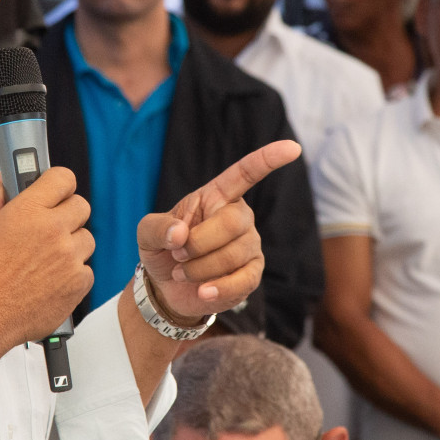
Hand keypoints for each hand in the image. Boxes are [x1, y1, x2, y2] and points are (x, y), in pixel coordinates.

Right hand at [0, 167, 95, 351]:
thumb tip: (4, 182)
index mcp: (28, 212)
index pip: (63, 179)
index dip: (57, 184)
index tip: (51, 191)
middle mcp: (54, 233)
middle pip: (81, 206)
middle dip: (64, 212)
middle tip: (46, 225)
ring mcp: (69, 260)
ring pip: (86, 239)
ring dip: (70, 243)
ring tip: (45, 257)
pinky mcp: (77, 286)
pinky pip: (87, 270)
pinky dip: (73, 273)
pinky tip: (49, 279)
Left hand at [136, 140, 300, 323]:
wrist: (166, 287)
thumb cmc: (163, 249)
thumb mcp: (147, 233)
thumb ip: (158, 227)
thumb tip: (180, 233)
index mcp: (217, 196)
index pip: (246, 173)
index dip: (268, 159)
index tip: (292, 148)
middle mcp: (239, 217)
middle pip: (232, 222)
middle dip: (198, 243)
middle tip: (178, 254)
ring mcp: (249, 245)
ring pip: (233, 254)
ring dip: (199, 268)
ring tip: (183, 272)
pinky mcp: (252, 273)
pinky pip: (242, 280)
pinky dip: (218, 288)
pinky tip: (203, 292)